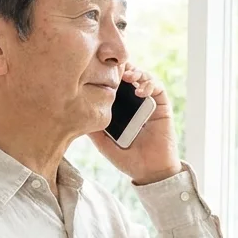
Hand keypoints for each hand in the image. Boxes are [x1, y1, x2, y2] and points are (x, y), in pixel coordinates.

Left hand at [88, 63, 182, 184]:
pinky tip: (140, 91)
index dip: (107, 74)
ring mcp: (148, 102)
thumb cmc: (127, 159)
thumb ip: (93, 129)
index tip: (97, 69)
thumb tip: (76, 112)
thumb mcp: (103, 143)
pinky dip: (149, 84)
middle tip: (113, 66)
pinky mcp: (162, 106)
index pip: (113, 84)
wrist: (149, 171)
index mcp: (119, 108)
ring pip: (143, 77)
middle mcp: (133, 102)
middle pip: (128, 75)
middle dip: (121, 68)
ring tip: (127, 77)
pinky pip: (158, 88)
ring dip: (136, 72)